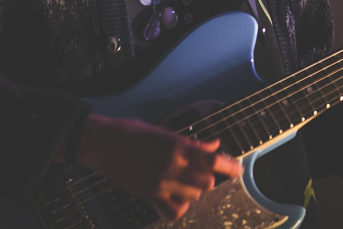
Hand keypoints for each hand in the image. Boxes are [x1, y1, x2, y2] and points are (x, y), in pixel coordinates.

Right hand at [73, 114, 242, 219]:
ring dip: (196, 189)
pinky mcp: (149, 194)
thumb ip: (193, 144)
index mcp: (178, 146)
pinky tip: (178, 196)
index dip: (230, 166)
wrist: (103, 144)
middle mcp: (172, 166)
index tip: (239, 170)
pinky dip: (181, 205)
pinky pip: (174, 209)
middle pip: (207, 182)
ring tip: (187, 179)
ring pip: (194, 195)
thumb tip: (215, 145)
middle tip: (203, 171)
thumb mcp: (166, 133)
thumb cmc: (133, 132)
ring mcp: (161, 183)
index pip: (213, 160)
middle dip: (209, 177)